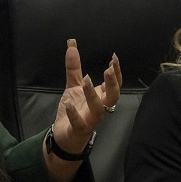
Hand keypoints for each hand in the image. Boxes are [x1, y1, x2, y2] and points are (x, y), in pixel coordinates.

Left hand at [49, 40, 121, 156]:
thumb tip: (71, 43)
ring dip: (93, 94)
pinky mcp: (79, 130)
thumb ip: (74, 67)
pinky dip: (75, 114)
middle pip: (113, 96)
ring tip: (86, 80)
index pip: (114, 84)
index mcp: (101, 96)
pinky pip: (79, 123)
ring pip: (98, 109)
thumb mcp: (73, 86)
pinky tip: (69, 103)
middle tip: (108, 69)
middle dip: (112, 83)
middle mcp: (99, 108)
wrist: (64, 137)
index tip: (113, 58)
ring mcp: (90, 120)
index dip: (116, 72)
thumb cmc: (74, 111)